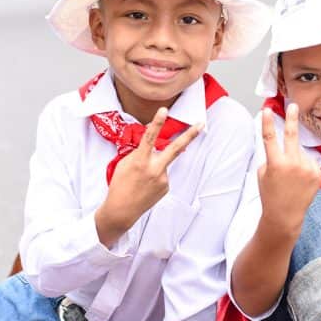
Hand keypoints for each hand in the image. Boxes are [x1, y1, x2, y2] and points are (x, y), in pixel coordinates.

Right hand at [95, 107, 202, 245]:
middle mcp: (154, 169)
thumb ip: (138, 153)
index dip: (157, 123)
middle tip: (201, 124)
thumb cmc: (119, 186)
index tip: (164, 110)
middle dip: (189, 135)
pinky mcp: (166, 187)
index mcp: (140, 161)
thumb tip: (151, 147)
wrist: (122, 210)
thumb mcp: (124, 164)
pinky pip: (162, 175)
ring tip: (141, 180)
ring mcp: (163, 179)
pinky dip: (155, 176)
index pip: (149, 137)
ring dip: (154, 166)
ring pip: (162, 164)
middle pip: (175, 149)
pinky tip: (146, 185)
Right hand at [258, 104, 320, 232]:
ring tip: (292, 178)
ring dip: (295, 159)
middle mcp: (292, 164)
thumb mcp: (262, 174)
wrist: (285, 215)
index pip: (269, 138)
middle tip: (293, 106)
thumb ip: (272, 157)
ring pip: (300, 153)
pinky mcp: (317, 173)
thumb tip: (285, 146)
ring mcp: (306, 169)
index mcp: (275, 163)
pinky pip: (309, 162)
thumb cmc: (271, 194)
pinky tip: (300, 180)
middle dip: (291, 119)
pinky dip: (304, 167)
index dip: (267, 122)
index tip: (267, 110)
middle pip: (292, 135)